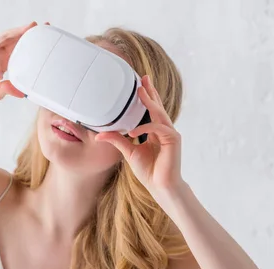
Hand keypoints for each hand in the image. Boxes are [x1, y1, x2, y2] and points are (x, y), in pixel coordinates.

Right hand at [0, 21, 47, 102]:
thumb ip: (8, 89)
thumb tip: (23, 93)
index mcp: (5, 60)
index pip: (20, 48)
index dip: (31, 42)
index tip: (45, 37)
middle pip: (15, 38)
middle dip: (27, 31)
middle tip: (41, 26)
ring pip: (4, 38)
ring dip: (16, 33)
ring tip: (28, 30)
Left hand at [95, 75, 184, 194]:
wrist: (160, 186)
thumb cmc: (148, 171)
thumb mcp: (129, 152)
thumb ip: (117, 140)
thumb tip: (100, 134)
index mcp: (155, 131)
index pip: (151, 110)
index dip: (147, 97)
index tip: (140, 84)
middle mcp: (164, 130)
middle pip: (157, 106)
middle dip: (151, 92)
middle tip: (144, 78)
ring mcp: (170, 133)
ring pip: (159, 113)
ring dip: (149, 102)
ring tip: (140, 92)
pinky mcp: (173, 139)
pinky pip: (157, 128)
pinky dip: (145, 128)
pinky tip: (133, 132)